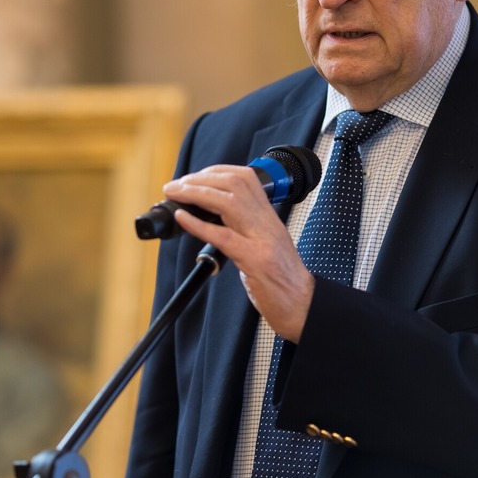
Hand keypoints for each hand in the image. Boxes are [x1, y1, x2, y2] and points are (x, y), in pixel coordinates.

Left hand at [164, 165, 314, 341]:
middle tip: (175, 185)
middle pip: (234, 183)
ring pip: (228, 202)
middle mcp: (266, 223)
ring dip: (196, 193)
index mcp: (268, 217)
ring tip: (174, 194)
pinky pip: (223, 236)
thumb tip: (212, 219)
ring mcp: (262, 240)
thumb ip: (243, 229)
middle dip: (200, 179)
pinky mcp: (256, 260)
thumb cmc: (282, 280)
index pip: (245, 177)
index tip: (193, 177)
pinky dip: (198, 224)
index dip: (215, 172)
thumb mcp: (264, 245)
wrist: (303, 305)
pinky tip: (182, 218)